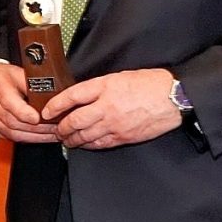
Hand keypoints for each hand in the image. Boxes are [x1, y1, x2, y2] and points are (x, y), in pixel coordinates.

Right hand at [0, 61, 58, 144]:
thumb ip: (33, 83)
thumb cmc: (5, 77)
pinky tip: (41, 137)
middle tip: (56, 127)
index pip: (10, 103)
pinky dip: (28, 139)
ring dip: (36, 136)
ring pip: (14, 133)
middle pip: (14, 121)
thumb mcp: (19, 72)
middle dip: (38, 127)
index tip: (39, 118)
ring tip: (53, 134)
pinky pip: (11, 138)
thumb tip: (53, 94)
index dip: (25, 113)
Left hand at [48, 68, 182, 149]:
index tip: (47, 110)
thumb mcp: (121, 77)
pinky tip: (85, 144)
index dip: (56, 105)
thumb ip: (101, 87)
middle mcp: (107, 106)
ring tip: (68, 139)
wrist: (174, 98)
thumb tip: (83, 96)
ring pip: (85, 136)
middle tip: (57, 129)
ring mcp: (115, 124)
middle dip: (62, 127)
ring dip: (72, 139)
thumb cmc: (151, 84)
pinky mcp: (123, 136)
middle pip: (75, 120)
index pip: (72, 96)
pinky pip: (100, 144)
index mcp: (105, 86)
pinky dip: (89, 145)